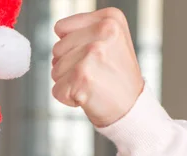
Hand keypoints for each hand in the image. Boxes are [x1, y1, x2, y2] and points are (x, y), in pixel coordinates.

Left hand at [51, 7, 144, 127]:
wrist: (131, 107)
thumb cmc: (117, 76)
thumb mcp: (110, 40)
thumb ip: (84, 30)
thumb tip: (58, 32)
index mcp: (110, 18)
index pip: (61, 28)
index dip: (70, 47)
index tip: (92, 57)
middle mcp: (103, 31)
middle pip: (56, 50)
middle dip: (68, 66)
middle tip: (94, 73)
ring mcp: (93, 53)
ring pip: (55, 70)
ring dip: (68, 82)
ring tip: (92, 83)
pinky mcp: (82, 76)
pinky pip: (56, 90)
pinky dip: (68, 98)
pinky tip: (88, 96)